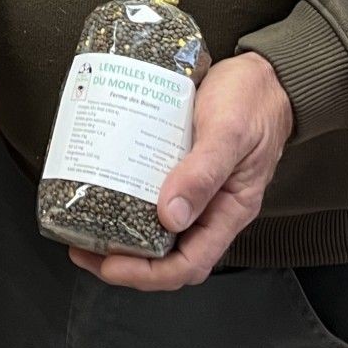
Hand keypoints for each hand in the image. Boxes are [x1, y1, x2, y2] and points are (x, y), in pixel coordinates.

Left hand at [68, 51, 292, 290]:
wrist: (264, 73)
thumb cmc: (254, 100)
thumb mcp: (229, 132)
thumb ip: (204, 173)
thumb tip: (171, 216)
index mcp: (229, 210)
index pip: (189, 264)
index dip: (148, 274)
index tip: (111, 264)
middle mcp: (211, 207)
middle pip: (166, 255)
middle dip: (124, 261)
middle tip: (83, 248)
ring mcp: (195, 189)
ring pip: (156, 228)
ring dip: (120, 233)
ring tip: (85, 226)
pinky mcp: (180, 167)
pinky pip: (152, 193)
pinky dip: (126, 198)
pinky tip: (104, 188)